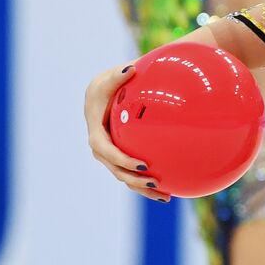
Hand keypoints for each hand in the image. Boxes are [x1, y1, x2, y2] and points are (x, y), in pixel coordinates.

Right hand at [83, 63, 170, 201]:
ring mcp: (111, 155)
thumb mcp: (110, 77)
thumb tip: (131, 68)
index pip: (106, 151)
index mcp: (96, 132)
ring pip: (125, 177)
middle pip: (115, 170)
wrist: (103, 94)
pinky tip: (169, 189)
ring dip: (143, 189)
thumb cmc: (108, 85)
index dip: (121, 160)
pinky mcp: (121, 158)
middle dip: (134, 179)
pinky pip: (133, 173)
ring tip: (166, 195)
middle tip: (156, 181)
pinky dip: (147, 183)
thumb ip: (118, 75)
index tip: (142, 164)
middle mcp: (101, 148)